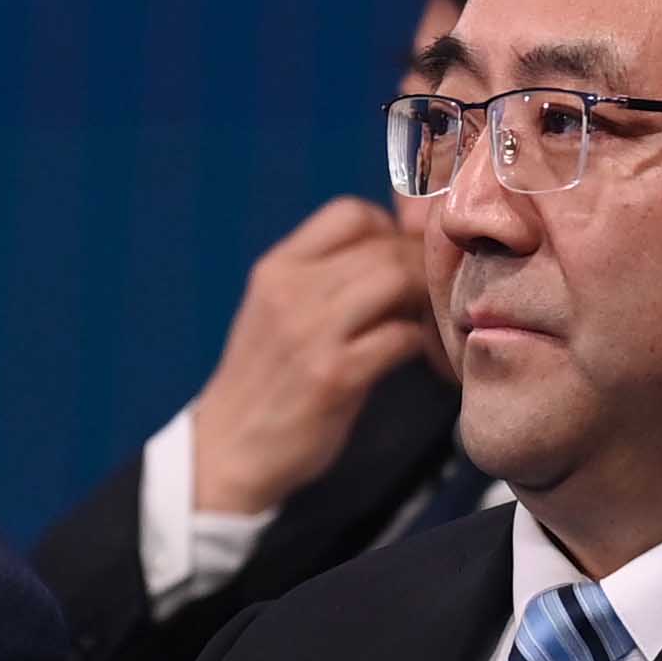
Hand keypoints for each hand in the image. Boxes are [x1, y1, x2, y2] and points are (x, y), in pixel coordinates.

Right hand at [185, 200, 433, 515]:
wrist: (229, 448)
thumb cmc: (264, 380)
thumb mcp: (275, 311)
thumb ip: (320, 278)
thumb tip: (390, 250)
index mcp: (276, 269)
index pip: (349, 212)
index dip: (389, 229)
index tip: (400, 259)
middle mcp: (290, 291)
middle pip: (383, 246)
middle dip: (419, 266)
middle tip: (432, 295)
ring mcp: (312, 333)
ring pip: (396, 280)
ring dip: (425, 299)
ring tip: (427, 320)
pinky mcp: (334, 376)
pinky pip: (401, 336)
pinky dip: (422, 343)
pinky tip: (420, 356)